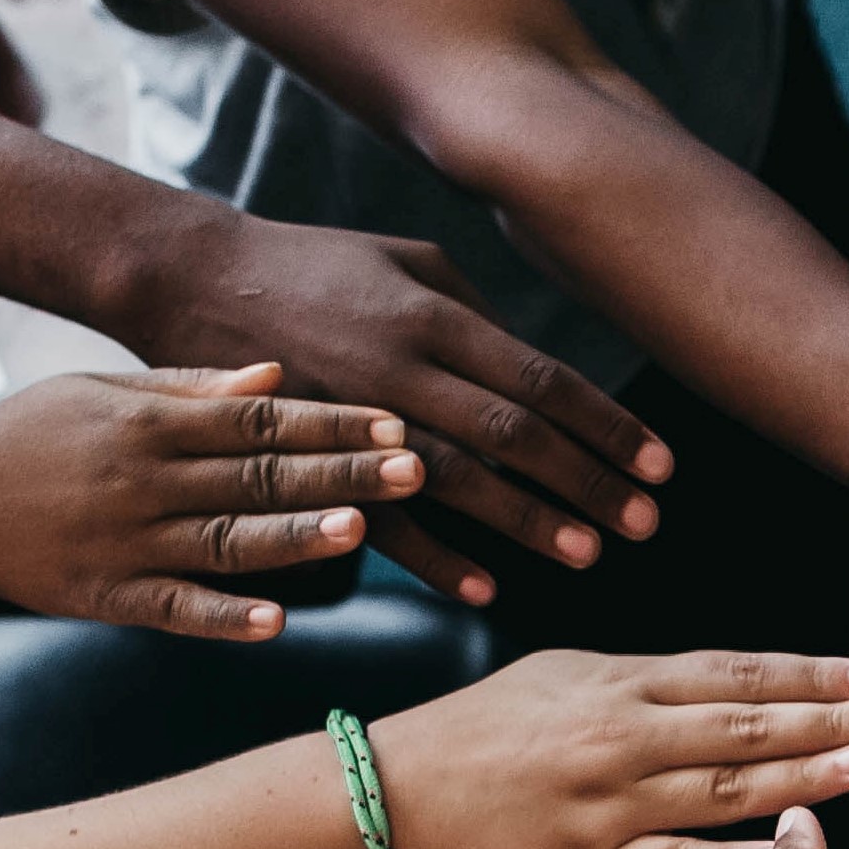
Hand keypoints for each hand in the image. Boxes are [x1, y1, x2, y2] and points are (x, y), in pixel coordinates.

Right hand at [0, 365, 418, 638]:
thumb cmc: (28, 438)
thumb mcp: (102, 393)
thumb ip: (193, 387)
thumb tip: (279, 373)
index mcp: (149, 423)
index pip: (259, 419)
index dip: (331, 423)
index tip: (395, 423)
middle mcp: (143, 479)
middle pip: (258, 476)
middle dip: (340, 474)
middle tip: (416, 469)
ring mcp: (126, 541)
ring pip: (228, 541)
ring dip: (297, 537)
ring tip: (362, 530)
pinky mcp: (106, 596)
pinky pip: (175, 609)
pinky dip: (226, 617)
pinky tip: (278, 622)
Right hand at [112, 209, 672, 604]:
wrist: (188, 275)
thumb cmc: (314, 266)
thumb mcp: (407, 260)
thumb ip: (479, 313)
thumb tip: (541, 372)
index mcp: (436, 316)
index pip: (543, 378)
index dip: (607, 424)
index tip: (661, 465)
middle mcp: (404, 365)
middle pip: (514, 432)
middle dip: (586, 481)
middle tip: (644, 524)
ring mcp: (354, 412)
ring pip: (458, 477)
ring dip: (527, 521)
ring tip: (589, 555)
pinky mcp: (309, 453)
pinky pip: (381, 516)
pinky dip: (436, 558)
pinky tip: (486, 588)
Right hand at [366, 649, 848, 848]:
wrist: (401, 796)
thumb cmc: (495, 729)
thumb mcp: (570, 676)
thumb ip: (657, 680)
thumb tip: (752, 680)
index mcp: (620, 687)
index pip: (734, 674)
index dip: (809, 674)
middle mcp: (620, 742)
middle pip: (742, 728)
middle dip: (827, 721)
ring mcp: (610, 809)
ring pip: (722, 794)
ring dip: (802, 780)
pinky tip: (793, 847)